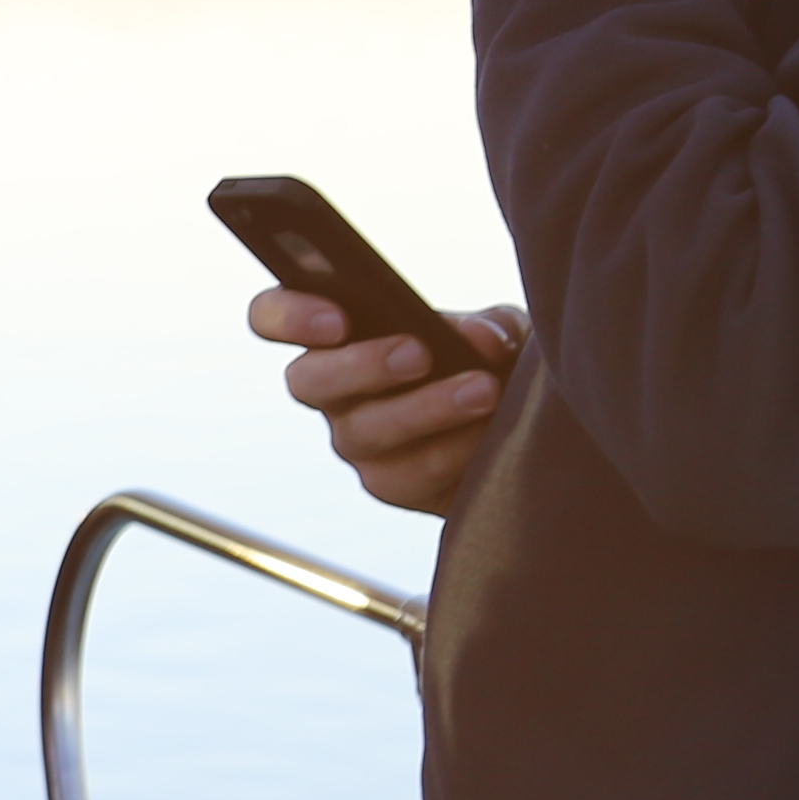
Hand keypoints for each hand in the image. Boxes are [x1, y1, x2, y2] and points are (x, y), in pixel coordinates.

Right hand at [248, 286, 526, 517]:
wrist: (525, 431)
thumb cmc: (494, 365)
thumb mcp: (498, 331)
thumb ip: (488, 326)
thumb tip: (477, 337)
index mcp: (336, 335)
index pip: (273, 317)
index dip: (288, 315)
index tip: (337, 318)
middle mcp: (332, 390)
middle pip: (306, 380)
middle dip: (361, 366)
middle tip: (419, 353)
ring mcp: (356, 440)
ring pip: (361, 432)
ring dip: (424, 408)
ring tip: (483, 389)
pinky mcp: (390, 484)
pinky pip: (406, 475)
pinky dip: (451, 450)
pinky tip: (487, 432)